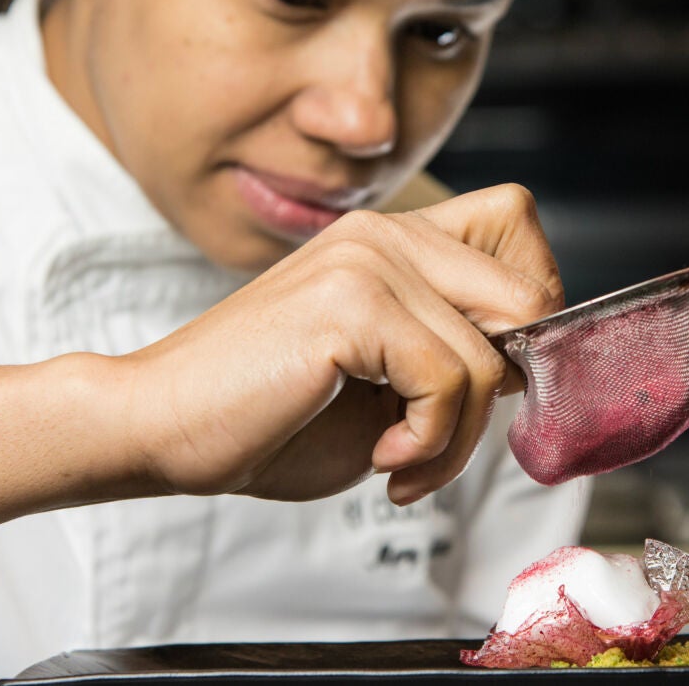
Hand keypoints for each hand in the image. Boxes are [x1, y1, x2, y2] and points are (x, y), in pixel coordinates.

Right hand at [114, 184, 563, 504]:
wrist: (158, 427)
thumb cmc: (264, 413)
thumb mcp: (383, 376)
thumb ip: (450, 351)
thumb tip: (529, 362)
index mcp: (390, 239)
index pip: (516, 228)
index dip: (528, 306)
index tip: (485, 379)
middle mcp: (383, 233)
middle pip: (528, 291)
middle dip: (508, 385)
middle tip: (447, 434)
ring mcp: (366, 260)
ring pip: (490, 356)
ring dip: (458, 437)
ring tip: (402, 459)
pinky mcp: (350, 304)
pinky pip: (449, 381)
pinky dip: (429, 441)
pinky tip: (382, 454)